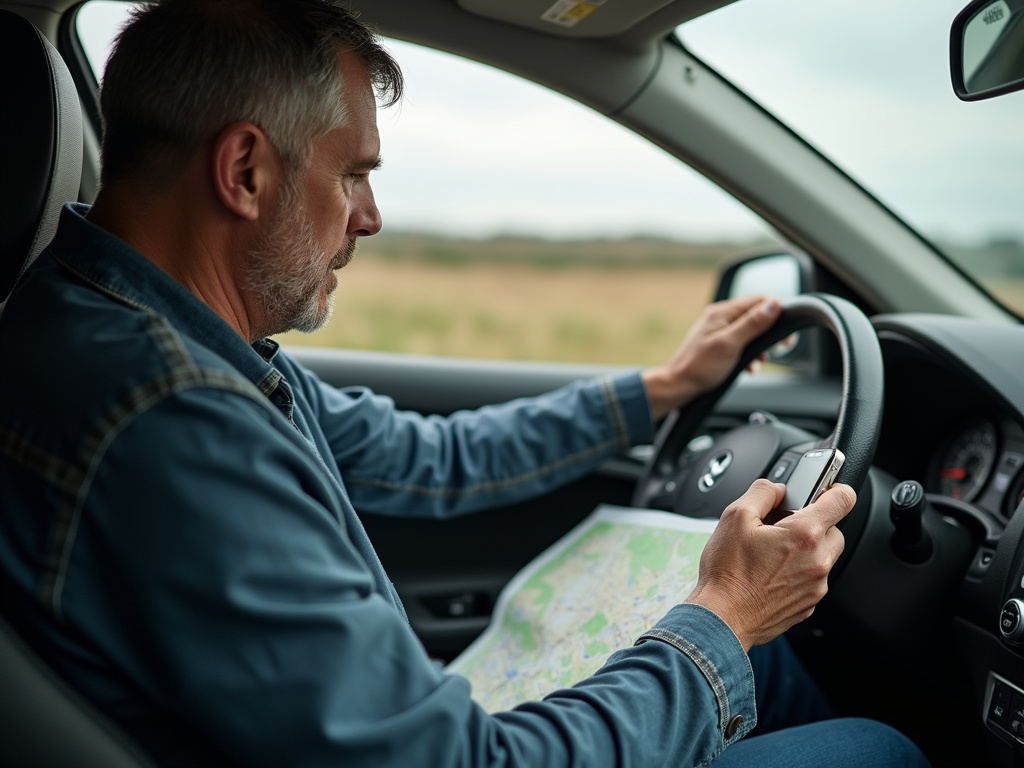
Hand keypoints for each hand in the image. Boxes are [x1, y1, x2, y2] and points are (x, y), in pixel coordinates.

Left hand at [642, 295, 780, 420]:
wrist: (679, 385)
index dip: (777, 315)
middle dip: (769, 333)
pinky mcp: (719, 344)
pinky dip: (749, 355)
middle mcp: (721, 317)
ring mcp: (719, 330)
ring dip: (759, 347)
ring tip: (758, 361)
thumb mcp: (730, 344)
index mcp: (723, 312)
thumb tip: (774, 305)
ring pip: (751, 331)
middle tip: (776, 350)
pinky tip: (748, 367)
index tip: (785, 335)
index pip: (759, 301)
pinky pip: (742, 343)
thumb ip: (752, 324)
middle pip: (756, 316)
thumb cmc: (700, 367)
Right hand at [684, 479, 854, 650]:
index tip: (824, 490)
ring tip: (773, 553)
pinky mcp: (809, 604)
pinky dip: (799, 572)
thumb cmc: (727, 573)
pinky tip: (771, 572)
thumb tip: (776, 488)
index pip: (843, 500)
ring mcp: (816, 586)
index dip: (834, 488)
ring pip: (824, 556)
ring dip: (806, 549)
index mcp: (804, 534)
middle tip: (783, 527)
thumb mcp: (735, 517)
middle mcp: (818, 561)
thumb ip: (762, 492)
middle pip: (834, 529)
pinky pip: (813, 579)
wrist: (722, 618)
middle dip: (813, 524)